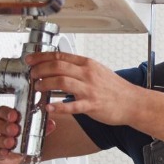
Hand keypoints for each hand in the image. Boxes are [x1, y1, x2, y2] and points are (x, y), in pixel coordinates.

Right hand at [0, 105, 55, 163]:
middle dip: (4, 126)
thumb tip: (51, 124)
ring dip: (1, 140)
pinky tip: (5, 152)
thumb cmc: (13, 136)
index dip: (6, 113)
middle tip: (15, 129)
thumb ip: (38, 127)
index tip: (15, 116)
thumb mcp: (26, 130)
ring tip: (11, 142)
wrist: (5, 152)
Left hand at [26, 51, 140, 126]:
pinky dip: (58, 106)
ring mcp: (90, 89)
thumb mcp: (97, 71)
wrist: (133, 102)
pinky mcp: (92, 105)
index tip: (30, 60)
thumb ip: (79, 68)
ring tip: (37, 88)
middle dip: (40, 69)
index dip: (41, 57)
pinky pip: (72, 105)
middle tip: (31, 74)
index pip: (60, 56)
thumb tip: (61, 67)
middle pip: (57, 66)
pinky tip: (49, 107)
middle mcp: (87, 74)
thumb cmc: (115, 89)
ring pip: (62, 81)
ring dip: (45, 84)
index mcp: (87, 64)